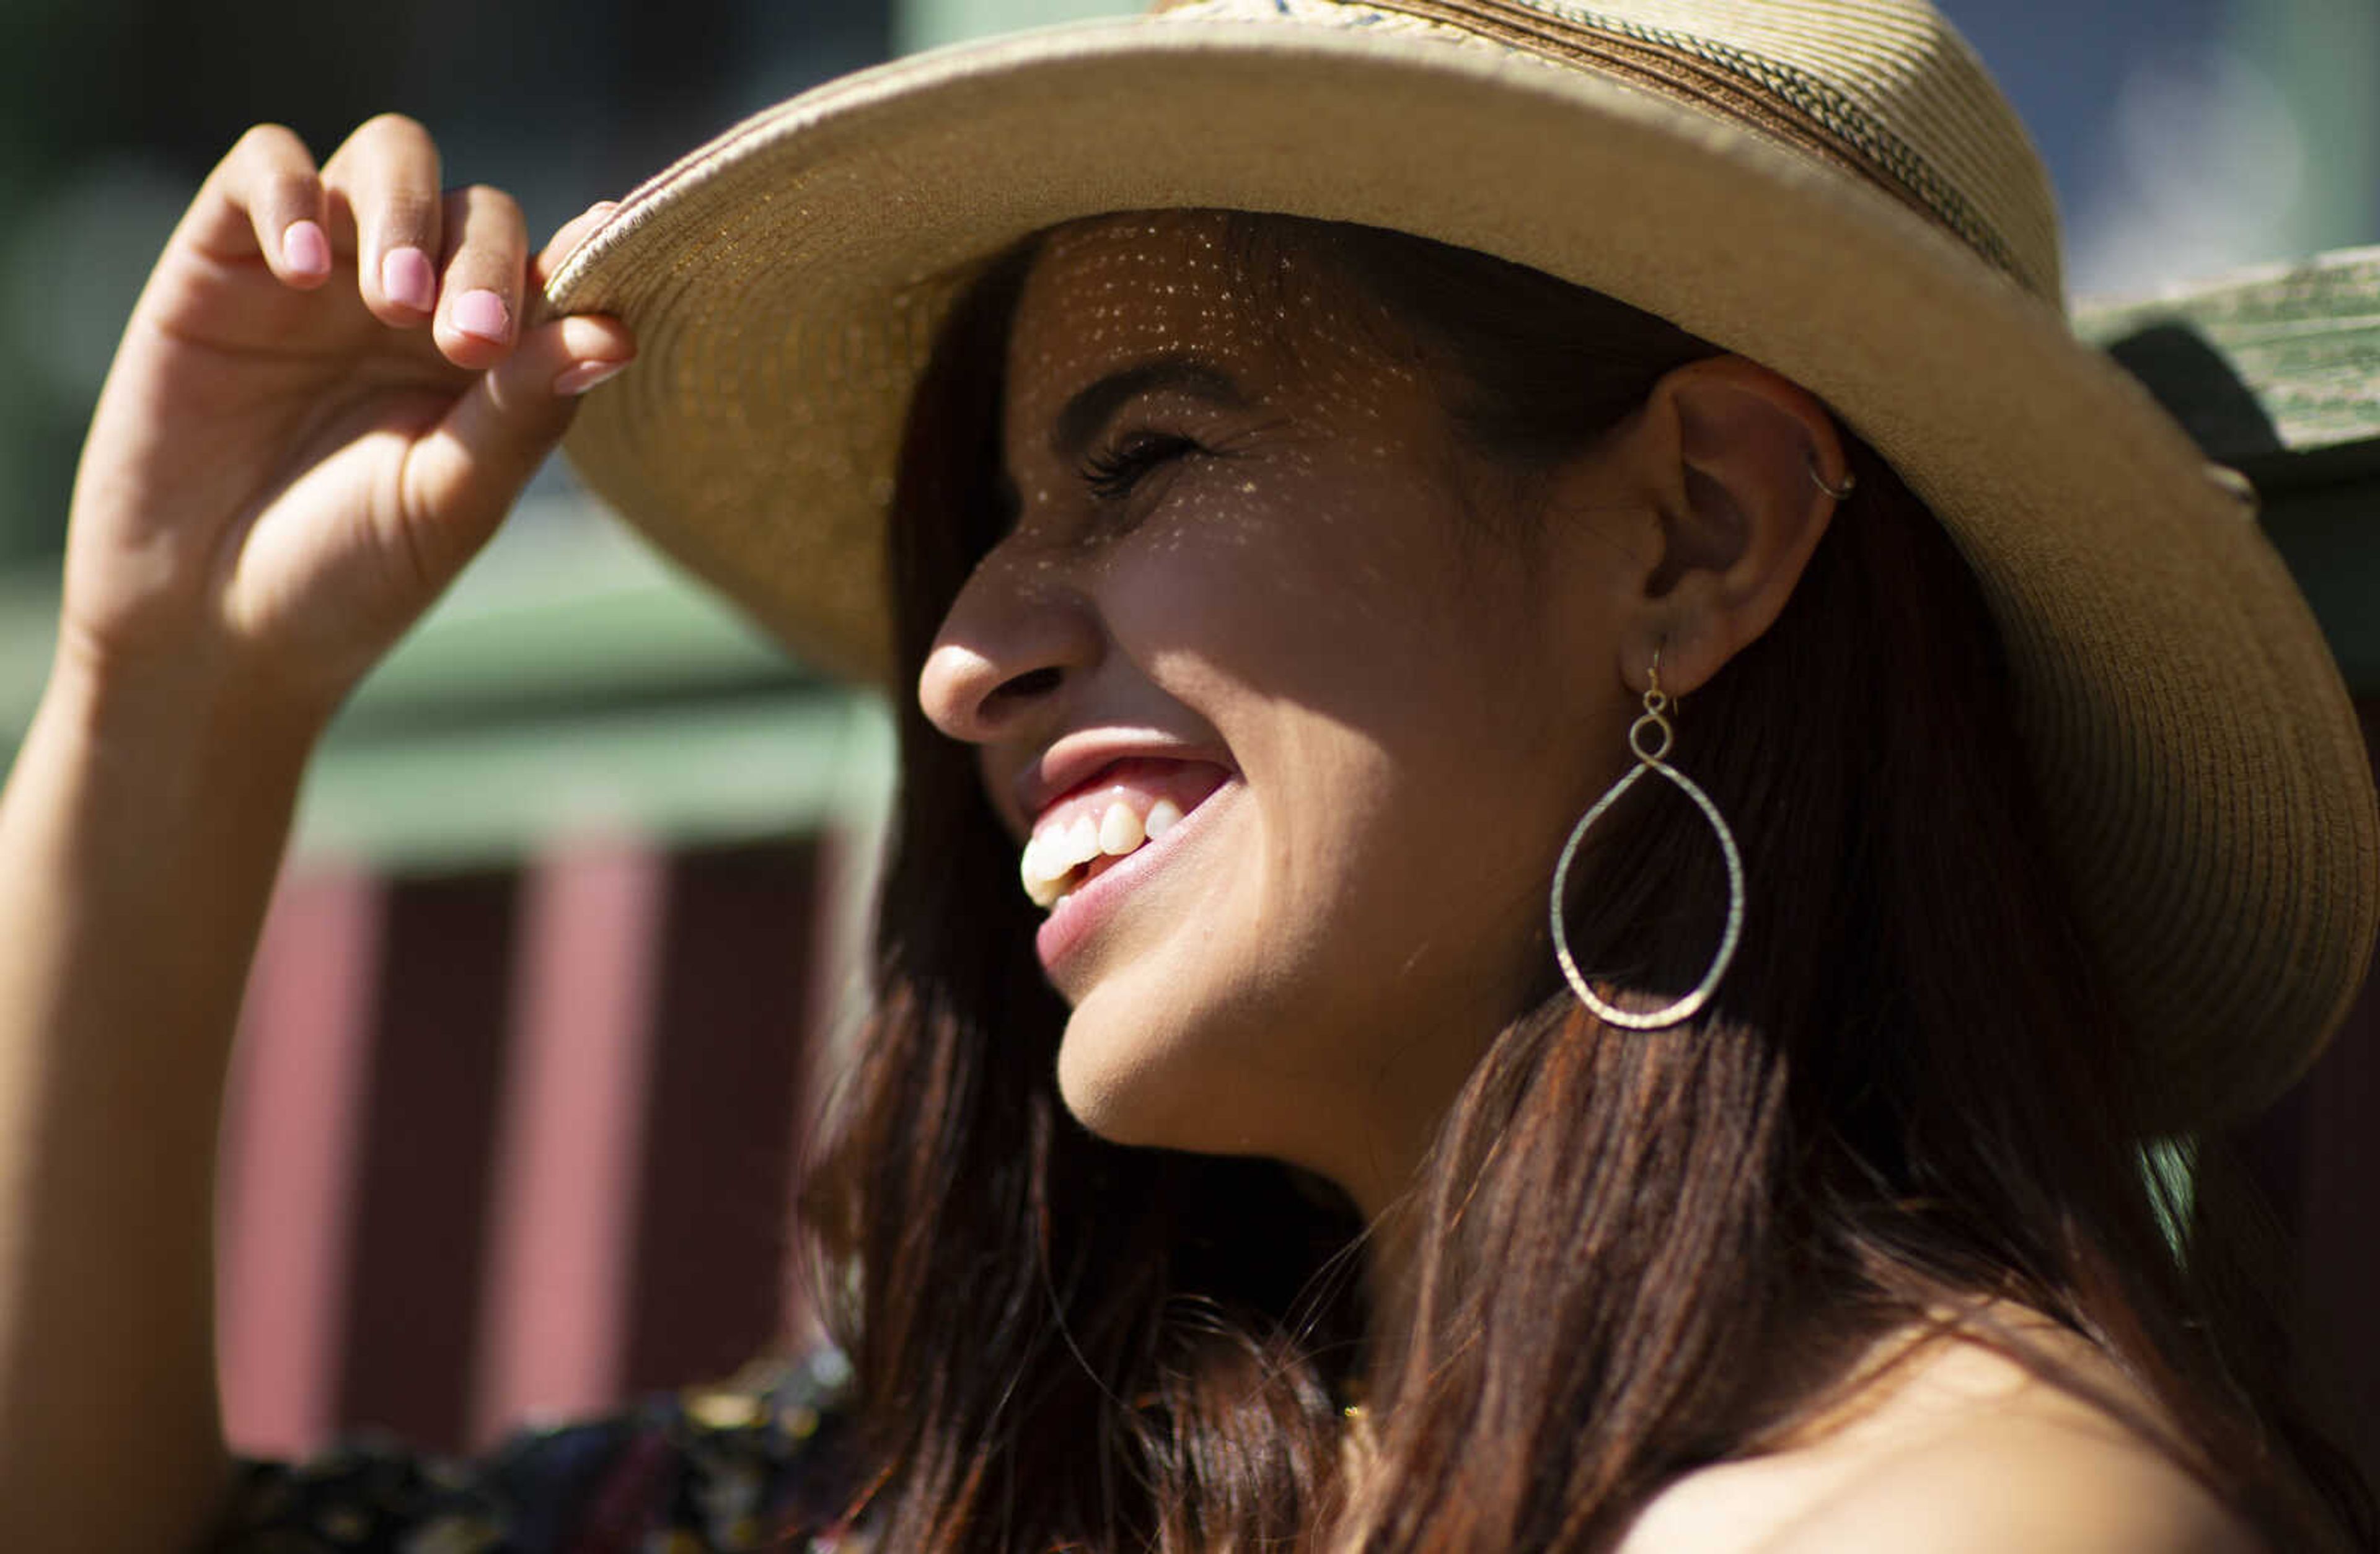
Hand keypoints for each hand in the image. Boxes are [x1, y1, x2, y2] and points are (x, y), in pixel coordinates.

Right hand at [59, 113, 633, 736]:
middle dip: (484, 257)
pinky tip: (303, 267)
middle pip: (475, 206)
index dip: (579, 256)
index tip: (603, 256)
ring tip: (394, 304)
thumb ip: (524, 413)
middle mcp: (415, 298)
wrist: (208, 628)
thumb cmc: (349, 577)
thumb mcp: (450, 502)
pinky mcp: (223, 259)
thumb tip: (615, 335)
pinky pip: (263, 164)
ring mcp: (324, 270)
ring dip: (404, 210)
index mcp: (490, 358)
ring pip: (388, 158)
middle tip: (468, 341)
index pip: (549, 268)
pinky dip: (290, 193)